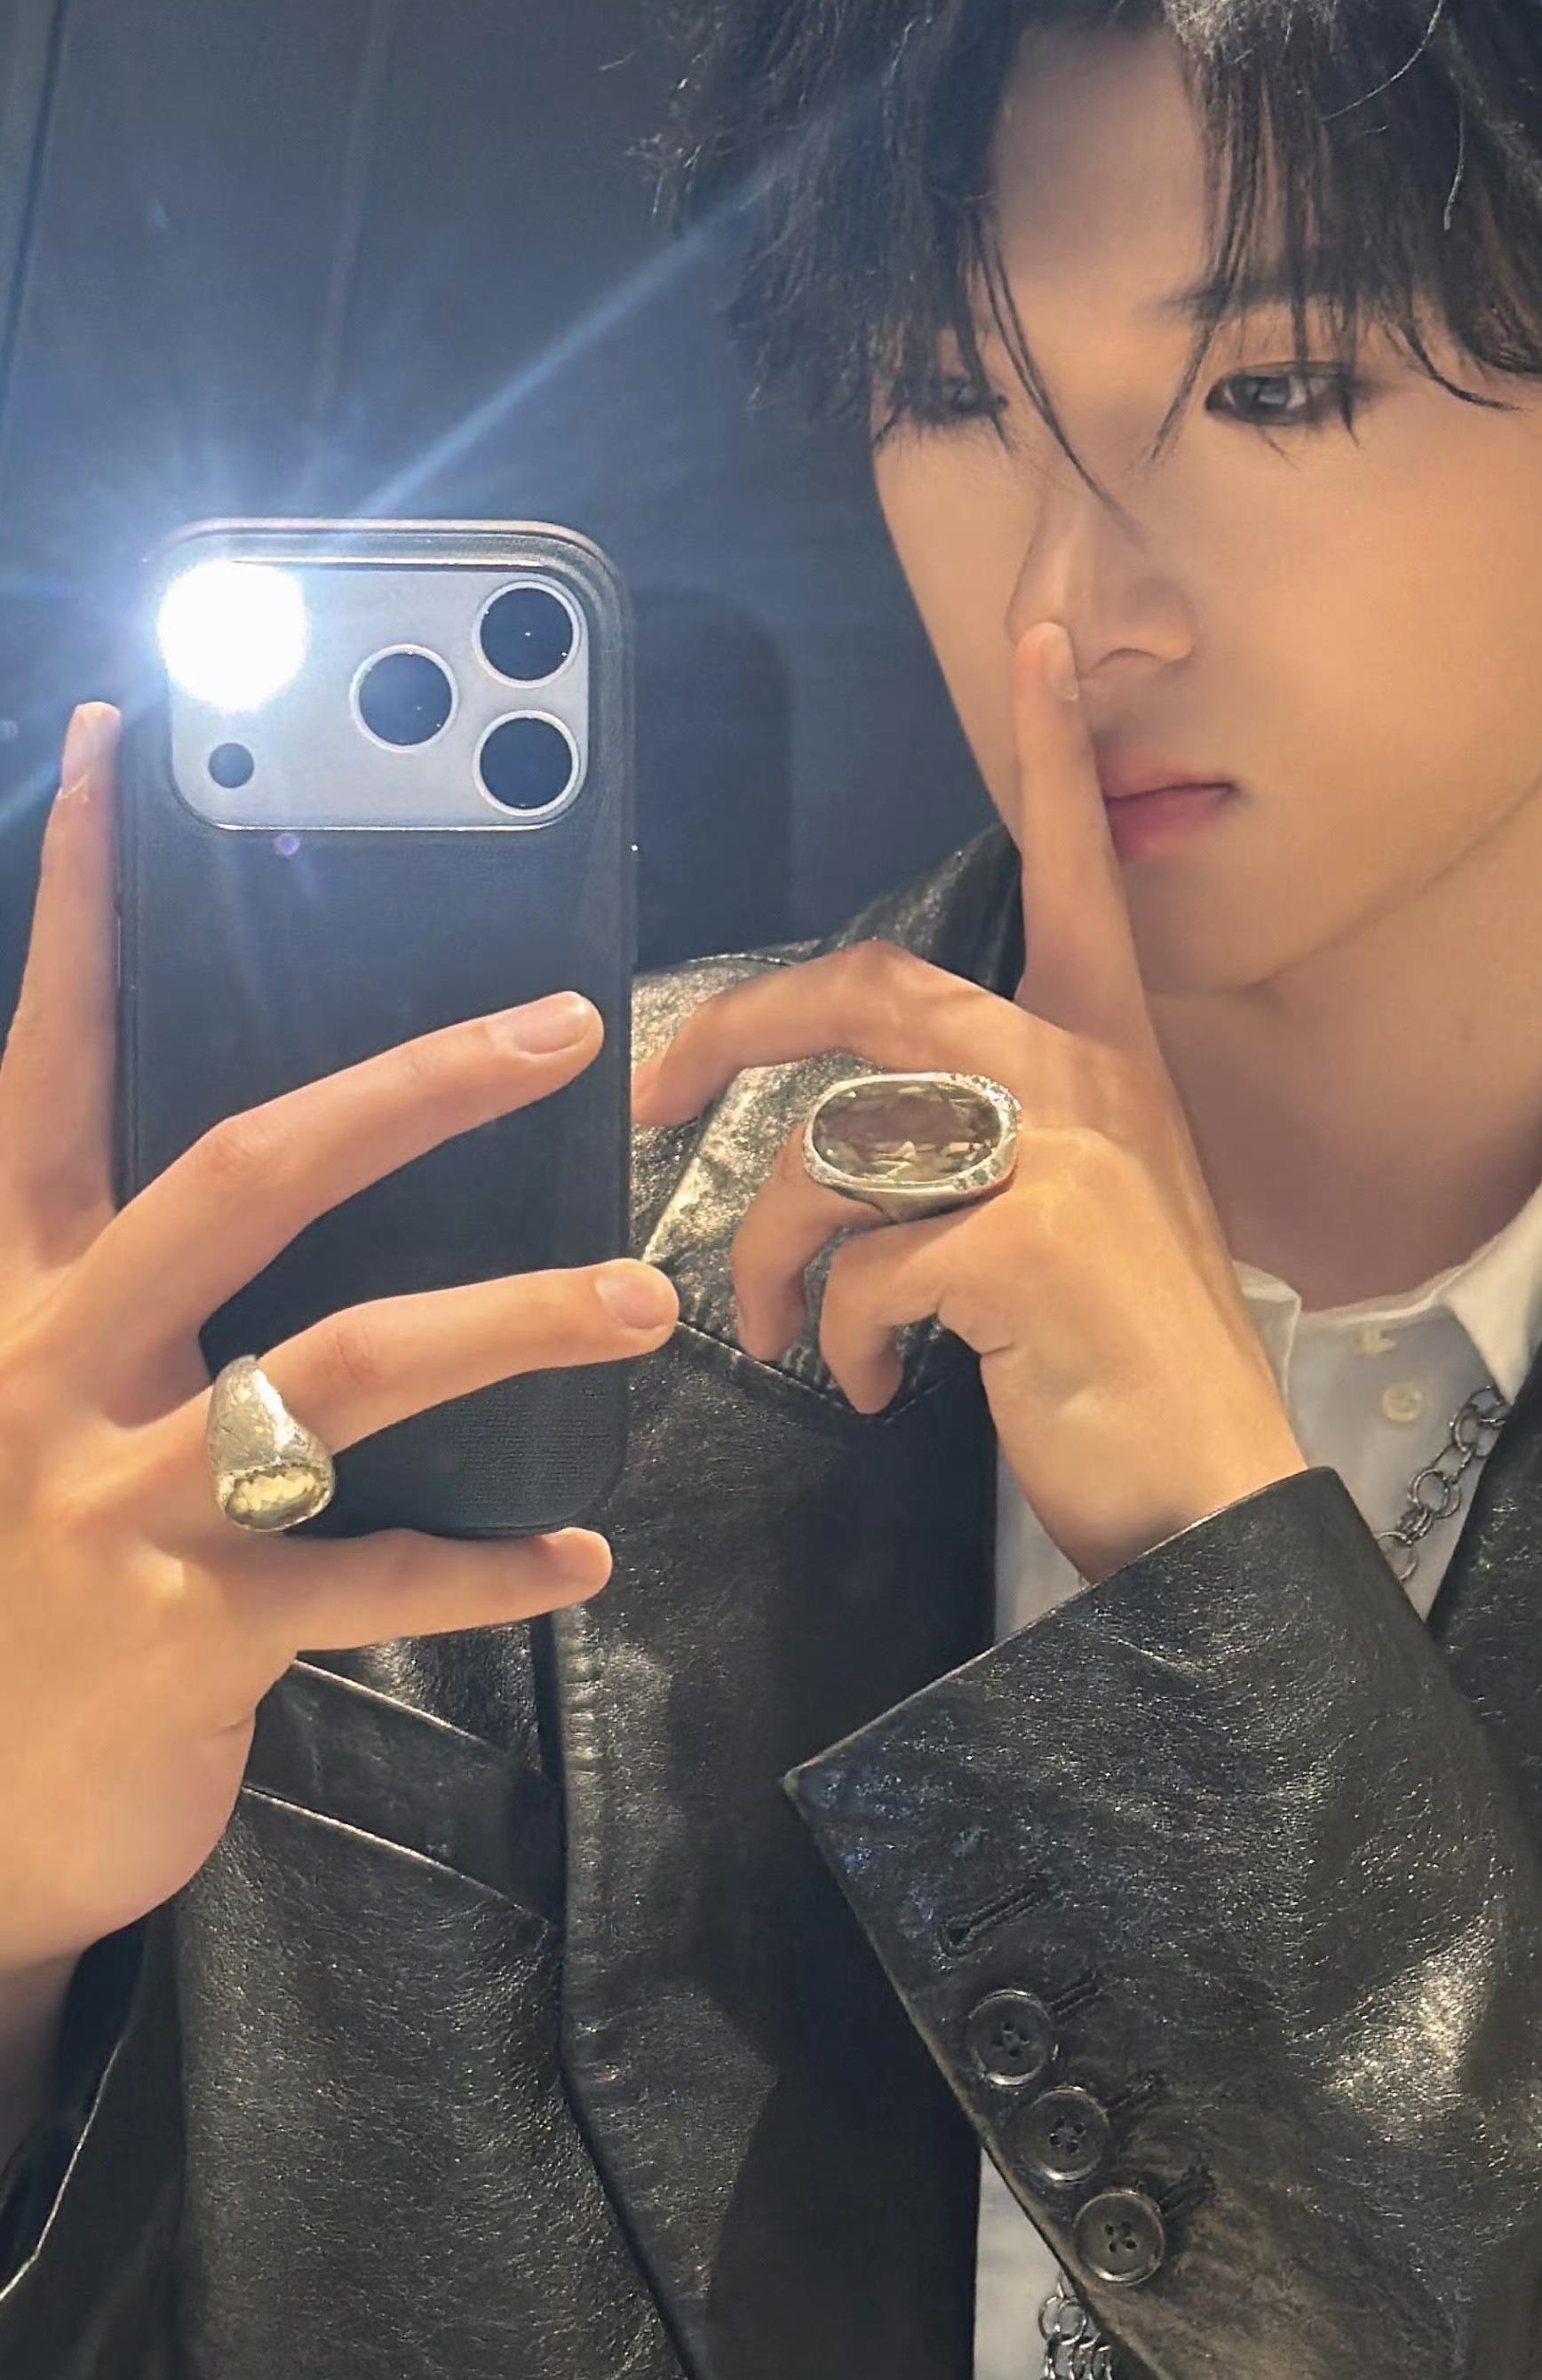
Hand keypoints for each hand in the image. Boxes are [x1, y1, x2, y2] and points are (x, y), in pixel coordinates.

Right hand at [0, 704, 679, 1999]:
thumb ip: (133, 1290)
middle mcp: (56, 1365)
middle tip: (559, 1024)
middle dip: (409, 1086)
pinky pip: (373, 1579)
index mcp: (17, 1290)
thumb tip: (303, 1166)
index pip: (48, 1063)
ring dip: (514, 1322)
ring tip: (640, 1303)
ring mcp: (119, 1498)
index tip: (116, 747)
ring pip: (344, 1369)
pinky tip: (577, 1557)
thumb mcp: (42, 1407)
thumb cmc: (22, 1586)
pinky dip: (489, 1568)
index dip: (75, 905)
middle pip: (244, 1173)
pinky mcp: (186, 1632)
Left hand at [631, 620, 1304, 1586]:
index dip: (1056, 756)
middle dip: (739, 1032)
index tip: (1043, 638)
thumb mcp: (1092, 1219)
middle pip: (874, 989)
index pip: (1078, 875)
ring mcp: (1061, 1158)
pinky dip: (840, 1336)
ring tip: (788, 1327)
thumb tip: (863, 1133)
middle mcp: (1087, 1083)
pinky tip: (873, 1384)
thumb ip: (1003, 1142)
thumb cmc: (1135, 1366)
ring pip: (836, 1150)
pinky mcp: (1023, 1246)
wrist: (1218, 1500)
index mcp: (1109, 1060)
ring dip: (774, 1251)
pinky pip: (861, 1265)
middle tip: (657, 1094)